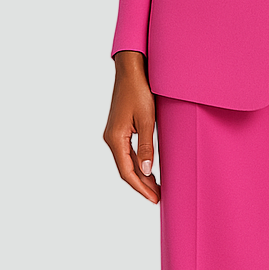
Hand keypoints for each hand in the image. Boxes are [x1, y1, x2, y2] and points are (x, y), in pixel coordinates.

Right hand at [103, 51, 159, 203]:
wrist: (131, 70)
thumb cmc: (139, 91)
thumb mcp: (147, 120)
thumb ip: (146, 147)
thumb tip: (145, 171)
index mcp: (115, 138)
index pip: (127, 172)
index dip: (140, 188)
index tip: (154, 199)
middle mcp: (111, 138)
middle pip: (125, 169)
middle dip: (142, 185)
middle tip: (158, 196)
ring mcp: (113, 134)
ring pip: (126, 162)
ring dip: (140, 175)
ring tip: (156, 186)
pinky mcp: (118, 129)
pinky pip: (126, 152)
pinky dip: (137, 163)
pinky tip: (148, 168)